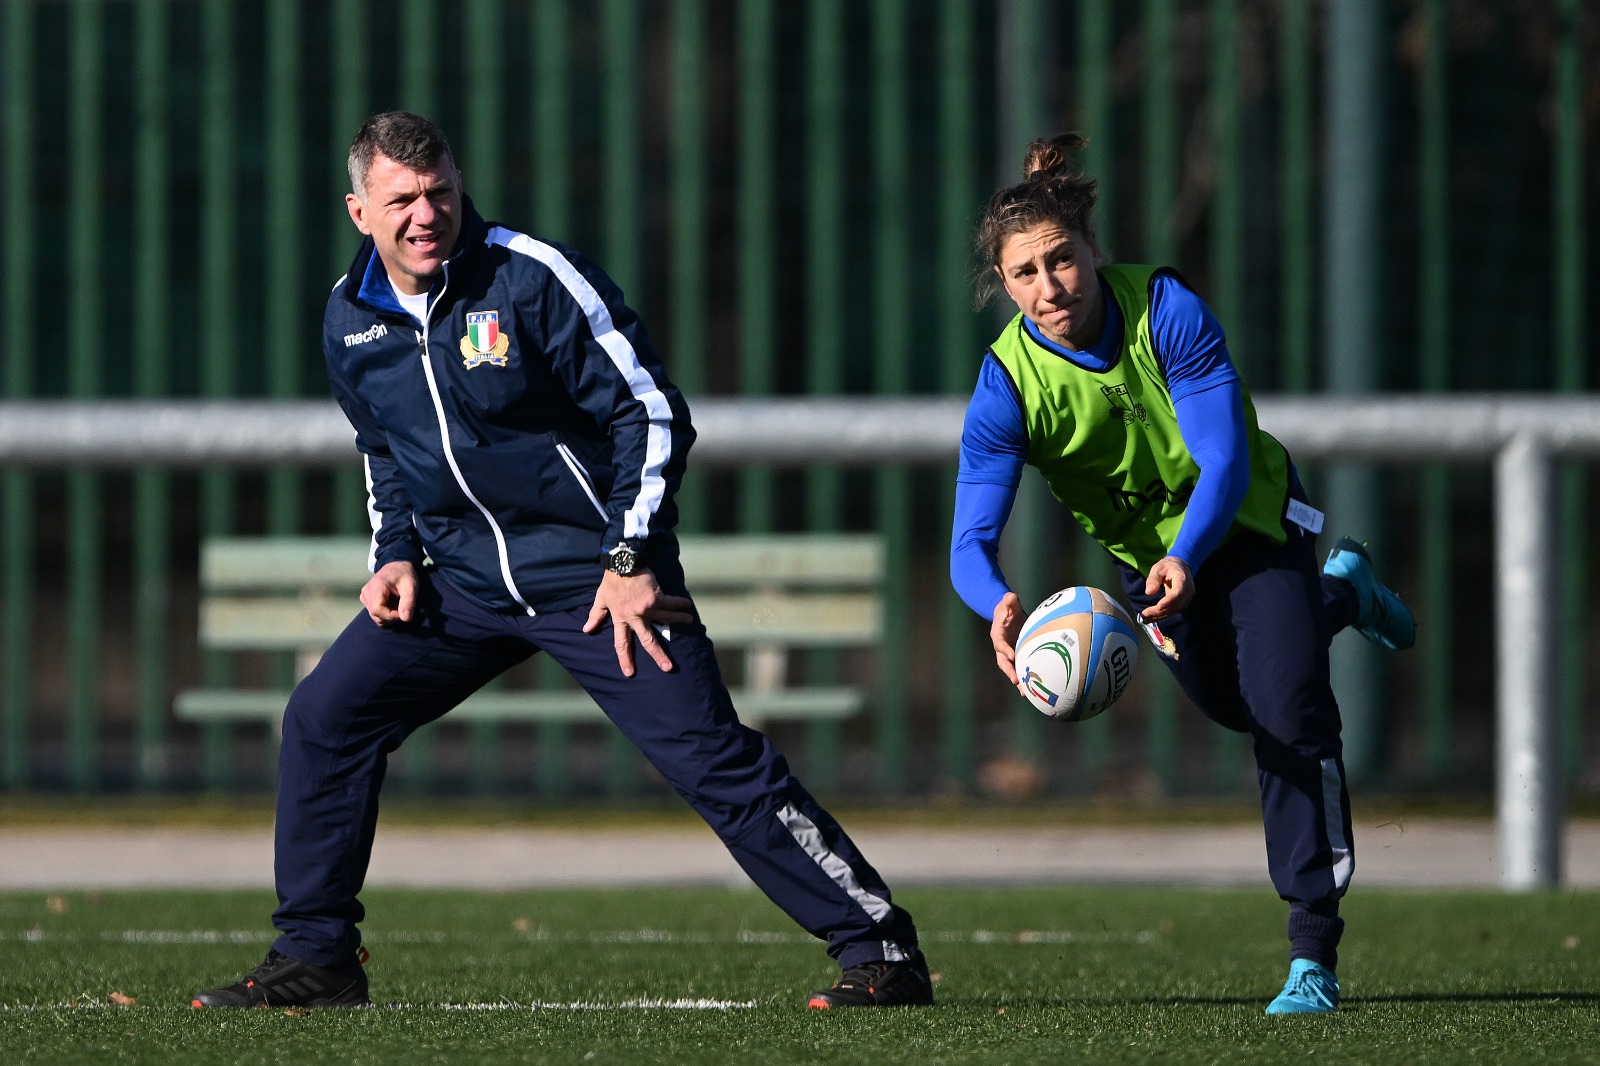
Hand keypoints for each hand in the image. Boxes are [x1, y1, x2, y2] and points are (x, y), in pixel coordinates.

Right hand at [361, 560, 419, 626]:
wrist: (397, 567)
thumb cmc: (405, 575)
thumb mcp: (411, 586)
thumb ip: (408, 602)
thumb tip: (405, 619)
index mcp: (376, 586)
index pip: (377, 610)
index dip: (391, 616)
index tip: (403, 611)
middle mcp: (366, 591)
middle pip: (375, 615)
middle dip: (391, 616)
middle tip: (402, 607)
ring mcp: (364, 595)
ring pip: (375, 617)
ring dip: (389, 615)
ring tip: (397, 603)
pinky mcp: (365, 599)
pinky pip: (375, 614)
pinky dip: (385, 613)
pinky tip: (391, 603)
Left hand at [582, 569, 696, 676]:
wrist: (623, 563)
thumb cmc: (611, 580)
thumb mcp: (601, 598)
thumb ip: (596, 615)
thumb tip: (586, 630)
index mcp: (621, 619)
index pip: (621, 643)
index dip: (625, 658)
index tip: (629, 673)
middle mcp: (635, 617)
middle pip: (647, 641)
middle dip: (658, 655)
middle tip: (668, 667)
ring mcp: (647, 608)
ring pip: (665, 619)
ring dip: (678, 621)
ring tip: (689, 623)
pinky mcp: (656, 597)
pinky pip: (670, 603)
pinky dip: (680, 604)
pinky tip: (688, 606)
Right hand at [990, 591, 1025, 688]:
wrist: (1008, 614)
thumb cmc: (1008, 608)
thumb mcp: (1008, 603)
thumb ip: (1009, 600)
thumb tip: (1010, 596)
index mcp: (997, 634)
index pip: (999, 644)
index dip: (1005, 650)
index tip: (1012, 655)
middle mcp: (1002, 646)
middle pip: (1003, 662)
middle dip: (1009, 671)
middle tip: (1016, 681)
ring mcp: (1009, 652)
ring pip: (1011, 668)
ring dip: (1018, 680)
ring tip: (1025, 693)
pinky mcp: (1017, 655)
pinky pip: (1020, 668)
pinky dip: (1025, 678)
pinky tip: (1033, 689)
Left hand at [1140, 555, 1194, 622]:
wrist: (1180, 567)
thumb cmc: (1168, 566)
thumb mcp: (1158, 568)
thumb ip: (1153, 578)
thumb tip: (1148, 592)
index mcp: (1182, 579)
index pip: (1179, 592)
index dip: (1169, 600)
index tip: (1158, 606)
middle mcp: (1188, 590)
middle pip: (1175, 604)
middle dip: (1159, 612)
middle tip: (1144, 615)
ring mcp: (1186, 598)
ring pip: (1174, 610)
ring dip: (1159, 616)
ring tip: (1144, 619)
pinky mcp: (1183, 603)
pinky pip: (1173, 611)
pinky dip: (1162, 615)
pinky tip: (1150, 618)